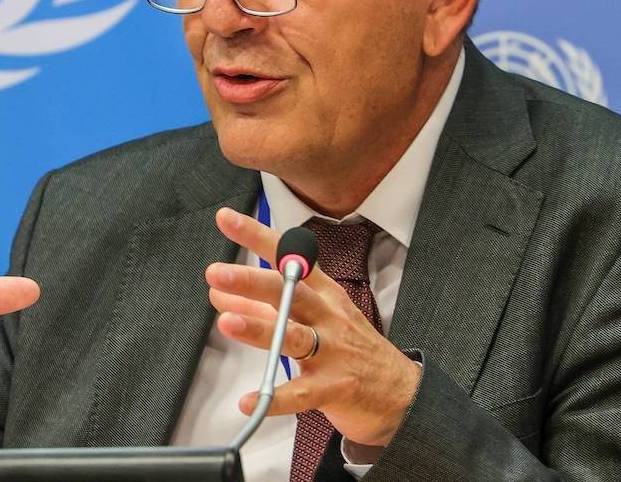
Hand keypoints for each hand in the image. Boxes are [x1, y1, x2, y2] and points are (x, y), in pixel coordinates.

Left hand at [205, 207, 420, 446]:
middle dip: (253, 280)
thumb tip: (219, 292)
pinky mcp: (335, 388)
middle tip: (218, 273)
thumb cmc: (352, 349)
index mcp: (322, 293)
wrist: (402, 393)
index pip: (288, 256)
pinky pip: (301, 393)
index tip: (226, 219)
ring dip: (259, 328)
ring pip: (294, 336)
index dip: (256, 236)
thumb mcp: (312, 319)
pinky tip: (250, 401)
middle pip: (290, 292)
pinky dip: (274, 399)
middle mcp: (328, 315)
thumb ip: (262, 306)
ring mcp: (334, 351)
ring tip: (227, 322)